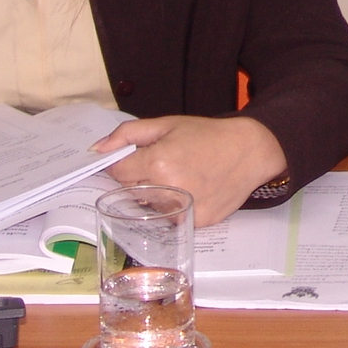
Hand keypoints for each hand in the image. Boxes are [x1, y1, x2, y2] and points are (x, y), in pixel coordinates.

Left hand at [94, 115, 286, 225]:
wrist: (250, 151)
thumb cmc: (208, 135)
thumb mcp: (167, 124)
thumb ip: (127, 134)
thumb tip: (96, 150)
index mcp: (157, 161)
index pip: (117, 171)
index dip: (122, 163)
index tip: (132, 158)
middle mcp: (167, 190)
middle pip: (130, 191)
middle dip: (138, 178)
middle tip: (162, 164)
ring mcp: (182, 210)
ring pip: (148, 207)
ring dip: (154, 195)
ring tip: (179, 176)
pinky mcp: (194, 224)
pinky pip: (169, 219)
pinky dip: (173, 207)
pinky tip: (191, 190)